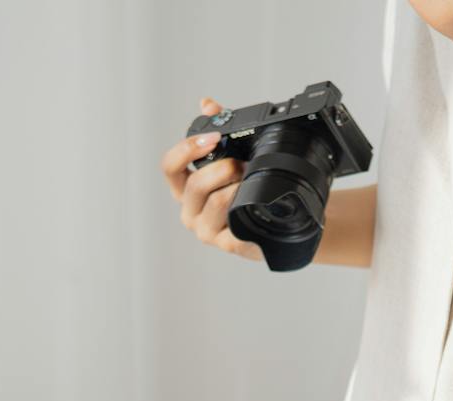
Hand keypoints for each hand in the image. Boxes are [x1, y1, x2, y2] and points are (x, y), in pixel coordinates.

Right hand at [159, 96, 259, 261]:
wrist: (282, 222)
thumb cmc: (249, 190)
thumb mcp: (232, 156)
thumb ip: (218, 130)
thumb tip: (207, 104)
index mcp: (186, 188)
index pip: (170, 166)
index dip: (187, 149)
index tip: (213, 137)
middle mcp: (191, 211)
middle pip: (194, 185)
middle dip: (221, 168)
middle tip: (242, 163)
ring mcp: (207, 230)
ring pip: (214, 202)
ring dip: (235, 186)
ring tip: (250, 180)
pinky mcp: (228, 245)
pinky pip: (234, 223)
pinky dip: (245, 207)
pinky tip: (253, 200)